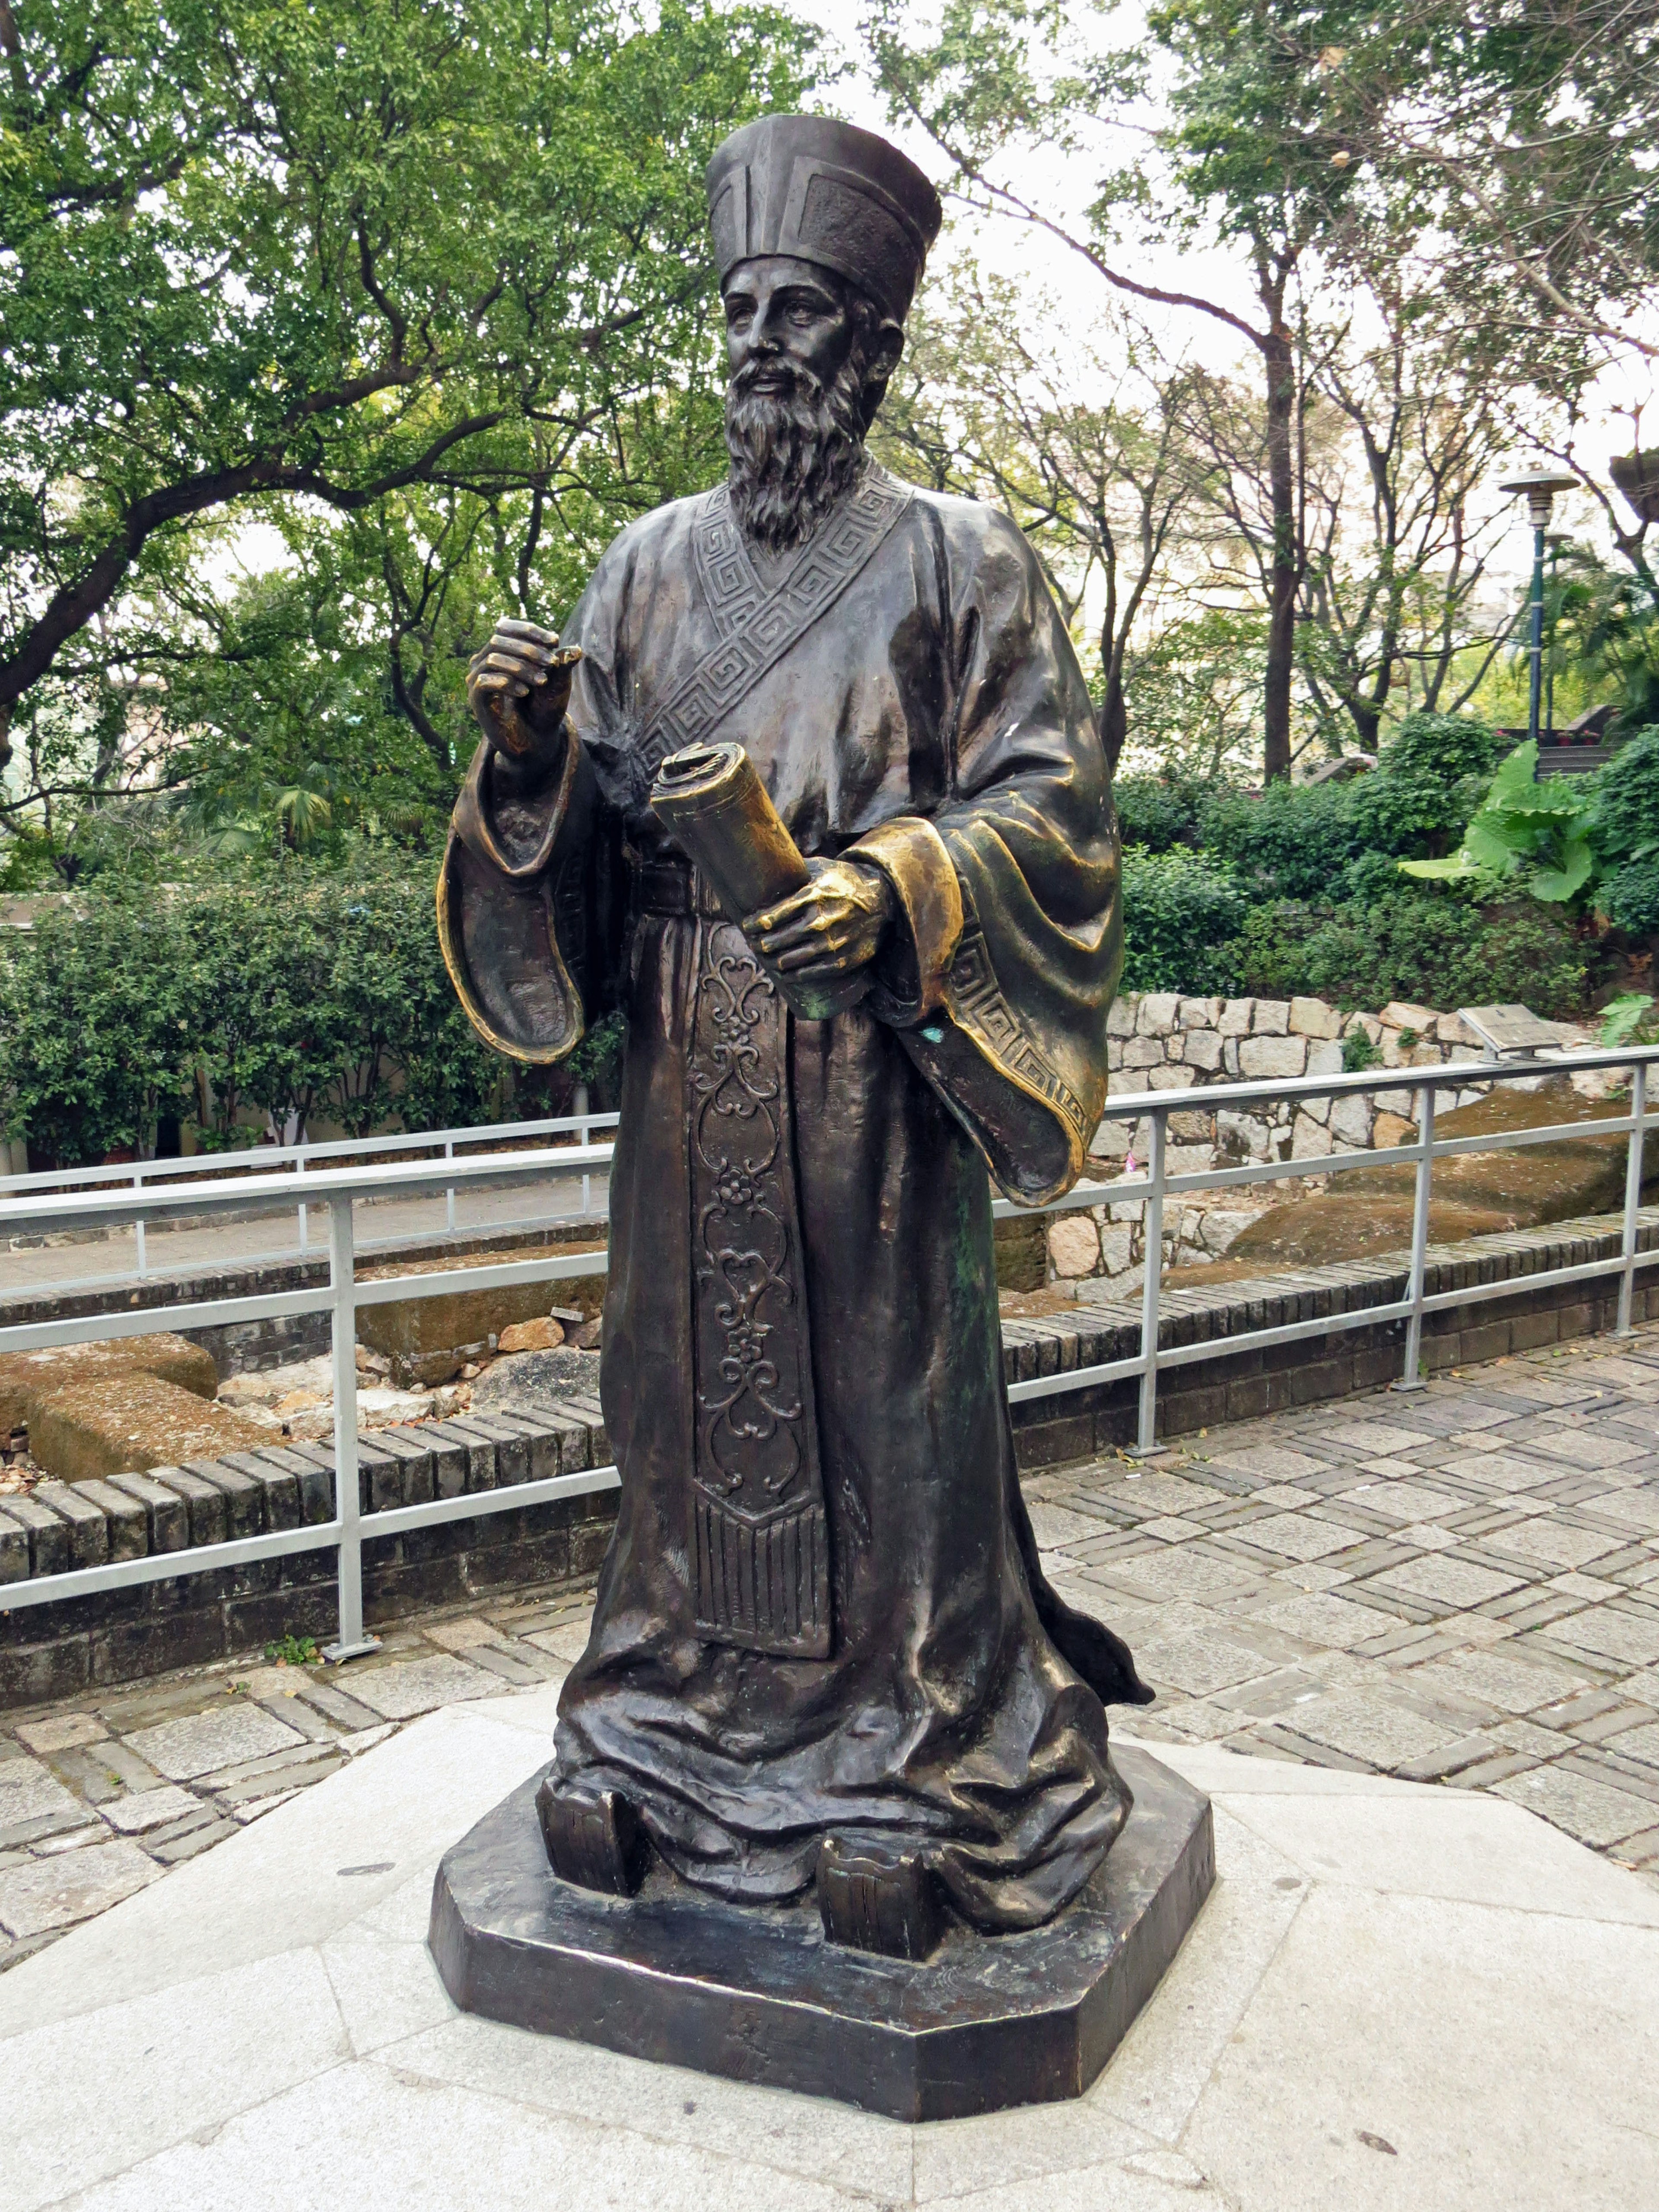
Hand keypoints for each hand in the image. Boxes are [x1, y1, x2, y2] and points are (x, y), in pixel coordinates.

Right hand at [467, 618, 580, 768]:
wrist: (537, 739)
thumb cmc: (545, 707)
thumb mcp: (556, 681)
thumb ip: (562, 664)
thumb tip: (576, 651)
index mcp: (502, 651)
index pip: (507, 627)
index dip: (529, 630)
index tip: (555, 641)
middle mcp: (485, 661)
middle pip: (499, 640)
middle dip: (529, 650)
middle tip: (551, 663)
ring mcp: (478, 679)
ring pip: (493, 659)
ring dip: (520, 667)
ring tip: (542, 681)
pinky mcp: (476, 699)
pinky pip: (484, 682)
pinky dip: (506, 683)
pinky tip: (524, 693)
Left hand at [746, 859, 895, 983]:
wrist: (882, 900)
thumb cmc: (845, 881)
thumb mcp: (822, 868)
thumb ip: (796, 872)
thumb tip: (766, 870)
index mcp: (812, 896)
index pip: (772, 916)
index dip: (755, 924)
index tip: (747, 926)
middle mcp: (820, 921)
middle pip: (778, 939)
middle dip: (761, 944)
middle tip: (755, 944)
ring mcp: (831, 943)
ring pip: (791, 959)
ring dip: (774, 960)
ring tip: (767, 957)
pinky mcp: (841, 960)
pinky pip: (810, 972)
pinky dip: (794, 974)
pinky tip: (784, 973)